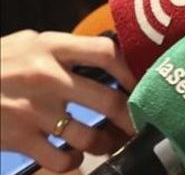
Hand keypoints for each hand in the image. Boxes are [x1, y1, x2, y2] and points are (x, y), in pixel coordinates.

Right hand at [1, 30, 136, 172]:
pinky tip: (73, 156)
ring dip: (106, 144)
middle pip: (110, 102)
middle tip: (138, 124)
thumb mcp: (26, 44)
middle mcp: (47, 77)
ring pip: (90, 137)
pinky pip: (62, 160)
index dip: (133, 72)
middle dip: (131, 118)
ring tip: (109, 143)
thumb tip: (108, 57)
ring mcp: (33, 110)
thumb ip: (63, 50)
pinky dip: (74, 162)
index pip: (108, 54)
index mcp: (50, 47)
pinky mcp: (19, 139)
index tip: (141, 84)